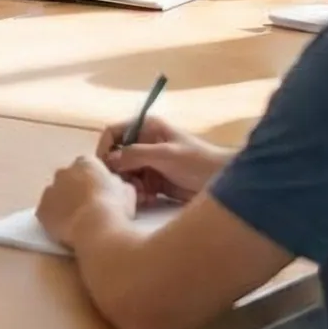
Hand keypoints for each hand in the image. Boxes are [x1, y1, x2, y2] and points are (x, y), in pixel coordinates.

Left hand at [37, 153, 131, 246]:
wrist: (96, 228)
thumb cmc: (115, 207)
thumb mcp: (126, 190)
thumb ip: (116, 183)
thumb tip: (113, 185)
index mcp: (85, 162)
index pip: (87, 166)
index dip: (93, 180)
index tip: (100, 193)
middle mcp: (64, 171)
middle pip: (68, 178)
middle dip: (75, 189)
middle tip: (88, 206)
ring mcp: (49, 190)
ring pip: (55, 195)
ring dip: (63, 203)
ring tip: (76, 220)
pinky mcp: (41, 210)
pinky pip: (46, 212)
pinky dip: (53, 218)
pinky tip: (64, 229)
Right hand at [95, 110, 227, 203]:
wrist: (224, 183)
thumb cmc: (198, 161)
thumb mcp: (166, 154)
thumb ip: (135, 154)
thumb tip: (108, 160)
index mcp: (146, 128)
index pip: (112, 133)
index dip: (104, 148)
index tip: (104, 168)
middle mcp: (143, 143)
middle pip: (115, 156)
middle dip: (117, 172)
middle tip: (125, 187)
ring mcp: (148, 163)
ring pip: (123, 175)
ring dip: (127, 186)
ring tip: (140, 196)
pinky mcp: (154, 182)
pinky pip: (135, 188)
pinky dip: (137, 195)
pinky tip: (148, 200)